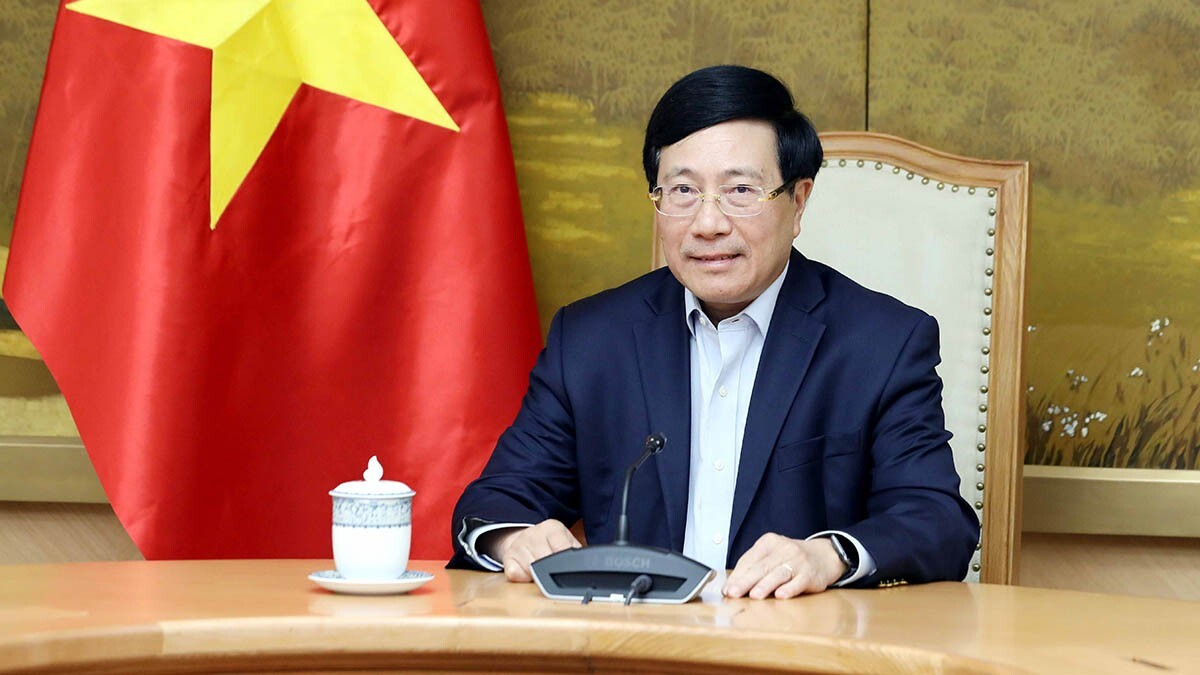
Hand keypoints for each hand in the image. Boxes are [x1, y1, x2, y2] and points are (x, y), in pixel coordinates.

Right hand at [480, 519, 581, 582]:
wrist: (524, 540)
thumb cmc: (550, 545)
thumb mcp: (566, 542)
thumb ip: (575, 552)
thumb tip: (585, 564)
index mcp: (552, 528)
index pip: (562, 548)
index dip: (565, 563)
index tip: (568, 571)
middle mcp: (534, 533)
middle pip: (546, 561)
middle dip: (552, 572)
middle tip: (555, 574)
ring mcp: (519, 544)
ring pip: (531, 569)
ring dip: (538, 577)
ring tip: (541, 573)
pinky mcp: (508, 557)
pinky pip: (515, 574)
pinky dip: (523, 580)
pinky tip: (528, 576)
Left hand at [722, 533, 846, 598]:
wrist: (824, 555)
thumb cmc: (791, 558)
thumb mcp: (772, 555)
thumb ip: (754, 567)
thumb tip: (732, 586)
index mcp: (769, 542)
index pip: (749, 559)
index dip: (737, 576)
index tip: (726, 589)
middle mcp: (784, 549)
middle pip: (761, 567)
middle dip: (745, 582)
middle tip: (733, 593)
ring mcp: (798, 561)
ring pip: (778, 573)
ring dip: (765, 585)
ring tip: (754, 596)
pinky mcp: (810, 574)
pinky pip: (798, 582)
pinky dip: (789, 589)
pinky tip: (781, 596)